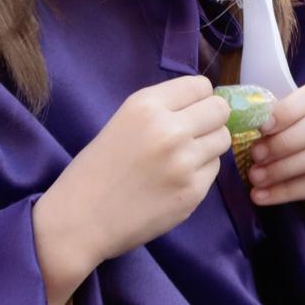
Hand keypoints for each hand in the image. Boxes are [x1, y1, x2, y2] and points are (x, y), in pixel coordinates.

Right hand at [32, 75, 231, 304]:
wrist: (81, 219)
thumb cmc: (96, 168)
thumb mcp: (122, 121)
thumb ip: (161, 110)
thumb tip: (202, 105)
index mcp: (146, 105)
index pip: (200, 85)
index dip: (198, 98)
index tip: (190, 110)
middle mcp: (170, 129)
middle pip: (220, 110)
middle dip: (211, 119)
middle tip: (194, 133)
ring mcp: (185, 162)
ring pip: (223, 139)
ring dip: (208, 146)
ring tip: (183, 158)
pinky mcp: (193, 192)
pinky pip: (213, 170)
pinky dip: (200, 173)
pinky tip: (175, 181)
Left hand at [246, 81, 304, 259]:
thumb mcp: (293, 128)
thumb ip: (275, 121)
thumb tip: (242, 122)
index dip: (286, 111)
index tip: (260, 127)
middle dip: (283, 141)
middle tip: (254, 155)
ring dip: (282, 168)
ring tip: (255, 178)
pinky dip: (288, 191)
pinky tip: (264, 196)